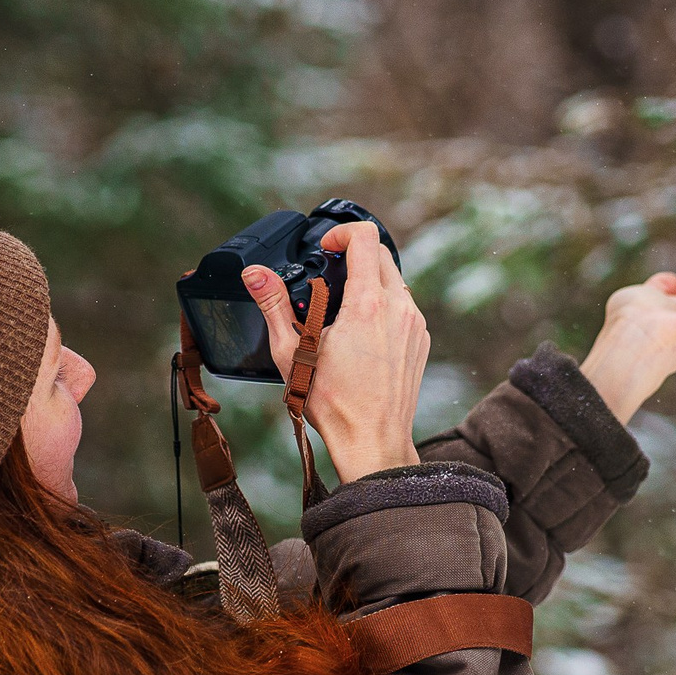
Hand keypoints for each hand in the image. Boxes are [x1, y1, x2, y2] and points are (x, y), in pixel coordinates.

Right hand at [242, 222, 428, 481]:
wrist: (371, 441)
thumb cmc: (332, 403)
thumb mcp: (292, 352)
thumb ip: (274, 306)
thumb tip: (255, 274)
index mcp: (367, 305)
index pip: (365, 239)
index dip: (342, 233)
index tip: (326, 246)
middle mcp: (398, 309)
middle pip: (382, 255)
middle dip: (354, 255)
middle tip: (329, 274)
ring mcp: (414, 325)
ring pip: (395, 281)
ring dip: (370, 281)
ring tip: (342, 307)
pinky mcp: (420, 341)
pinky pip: (404, 307)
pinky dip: (384, 306)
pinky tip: (362, 332)